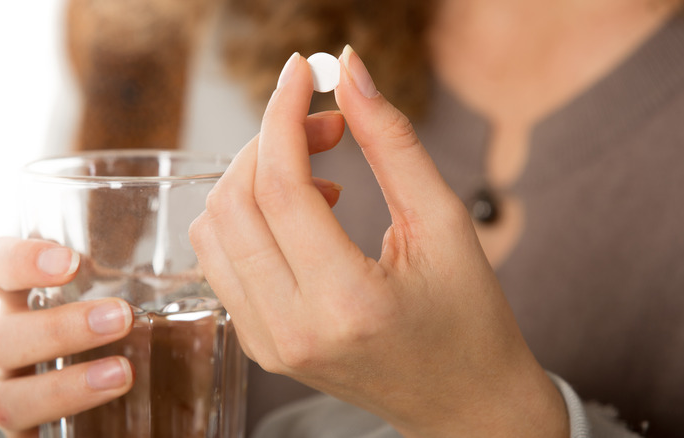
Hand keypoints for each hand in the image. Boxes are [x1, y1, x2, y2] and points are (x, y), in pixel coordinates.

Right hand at [0, 237, 133, 437]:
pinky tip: (111, 424)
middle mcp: (11, 342)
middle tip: (122, 317)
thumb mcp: (135, 280)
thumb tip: (197, 220)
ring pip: (9, 398)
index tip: (69, 261)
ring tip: (124, 374)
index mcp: (25, 294)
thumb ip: (147, 255)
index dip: (17, 261)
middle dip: (59, 328)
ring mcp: (18, 391)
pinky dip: (67, 424)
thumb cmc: (129, 314)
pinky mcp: (34, 434)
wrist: (135, 382)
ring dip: (65, 388)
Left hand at [189, 46, 568, 436]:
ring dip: (255, 180)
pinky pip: (224, 261)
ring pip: (215, 231)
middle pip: (234, 204)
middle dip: (269, 142)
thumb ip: (393, 143)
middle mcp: (292, 330)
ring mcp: (268, 344)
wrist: (462, 402)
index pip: (281, 188)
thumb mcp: (445, 224)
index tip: (303, 73)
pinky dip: (251, 219)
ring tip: (320, 177)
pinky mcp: (260, 345)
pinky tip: (303, 216)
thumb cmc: (468, 318)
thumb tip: (352, 73)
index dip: (284, 116)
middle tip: (326, 124)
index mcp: (346, 303)